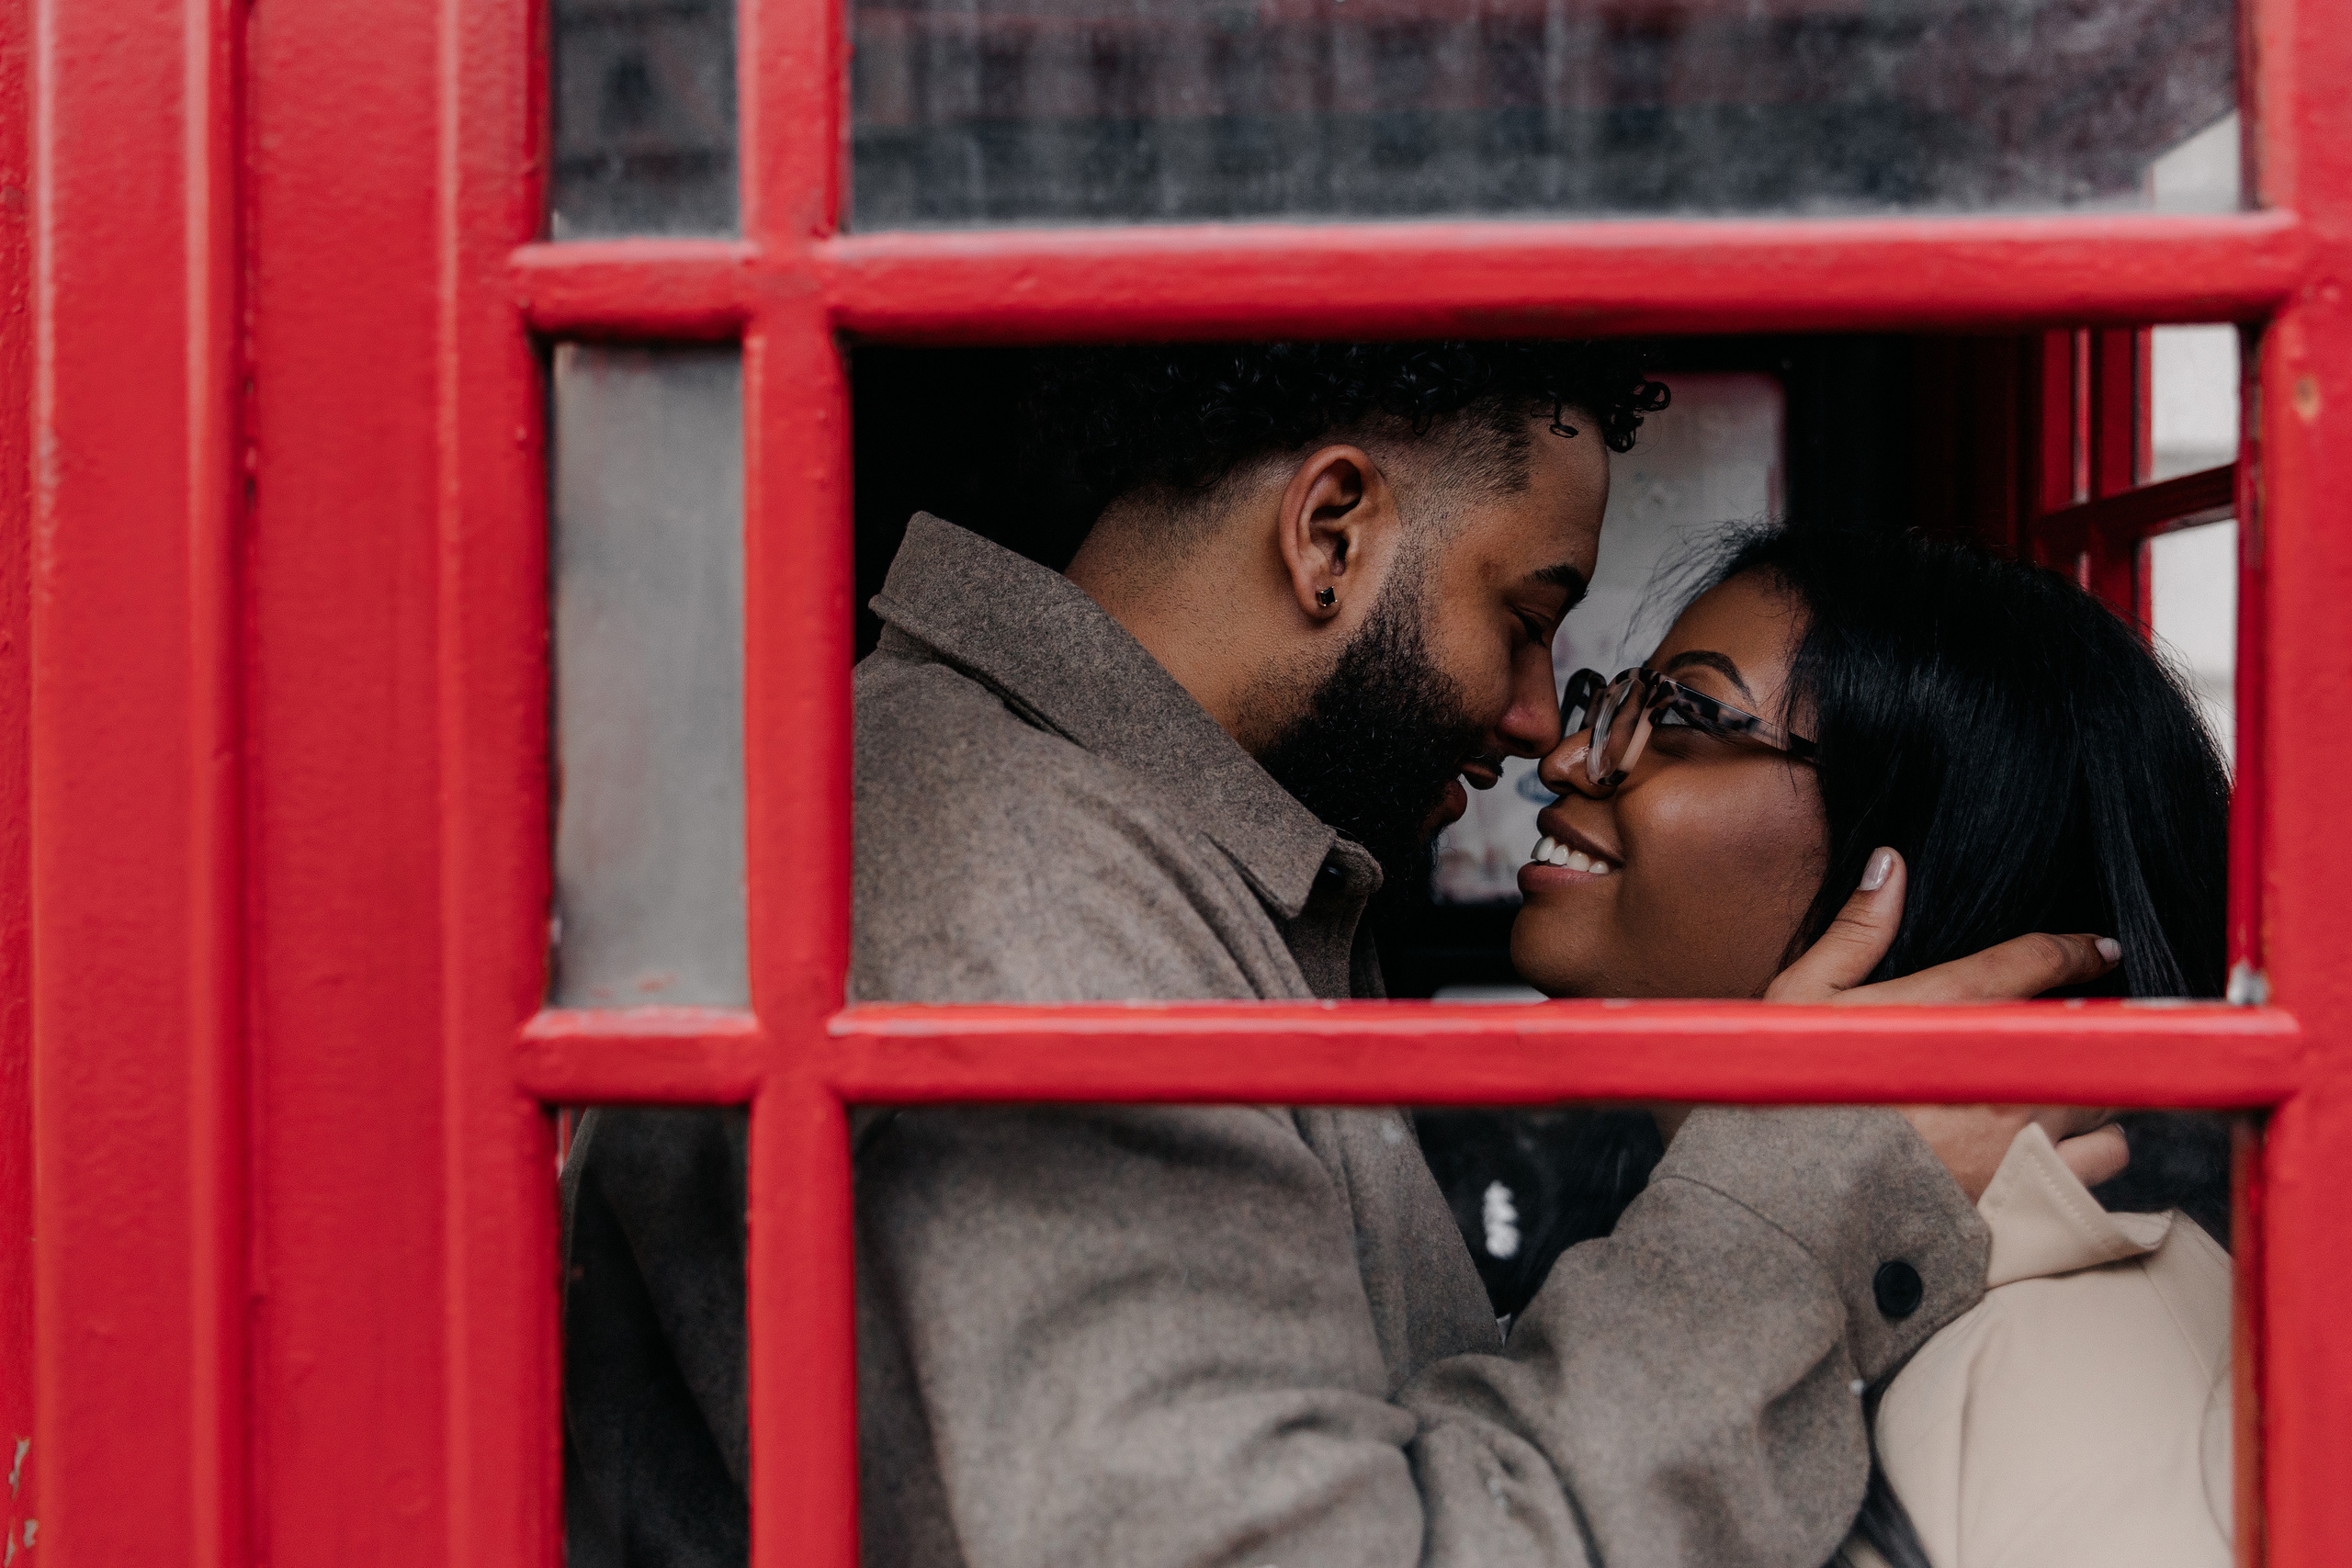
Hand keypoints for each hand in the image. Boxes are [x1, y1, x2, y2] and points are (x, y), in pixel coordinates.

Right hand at [1760, 847, 2128, 1199]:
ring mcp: (2024, 1131)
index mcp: (1949, 1009)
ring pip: (2104, 1097)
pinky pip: (2103, 1161)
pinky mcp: (2033, 1187)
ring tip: (2060, 1095)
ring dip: (2091, 1092)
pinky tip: (2061, 1150)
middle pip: (2087, 1032)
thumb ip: (1857, 929)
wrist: (1797, 1197)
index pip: (2040, 961)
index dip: (2076, 949)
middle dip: (2086, 1029)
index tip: (2098, 949)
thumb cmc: (1793, 1090)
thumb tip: (1890, 862)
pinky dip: (2093, 1152)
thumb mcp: (1804, 996)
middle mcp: (2000, 1066)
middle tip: (2073, 1033)